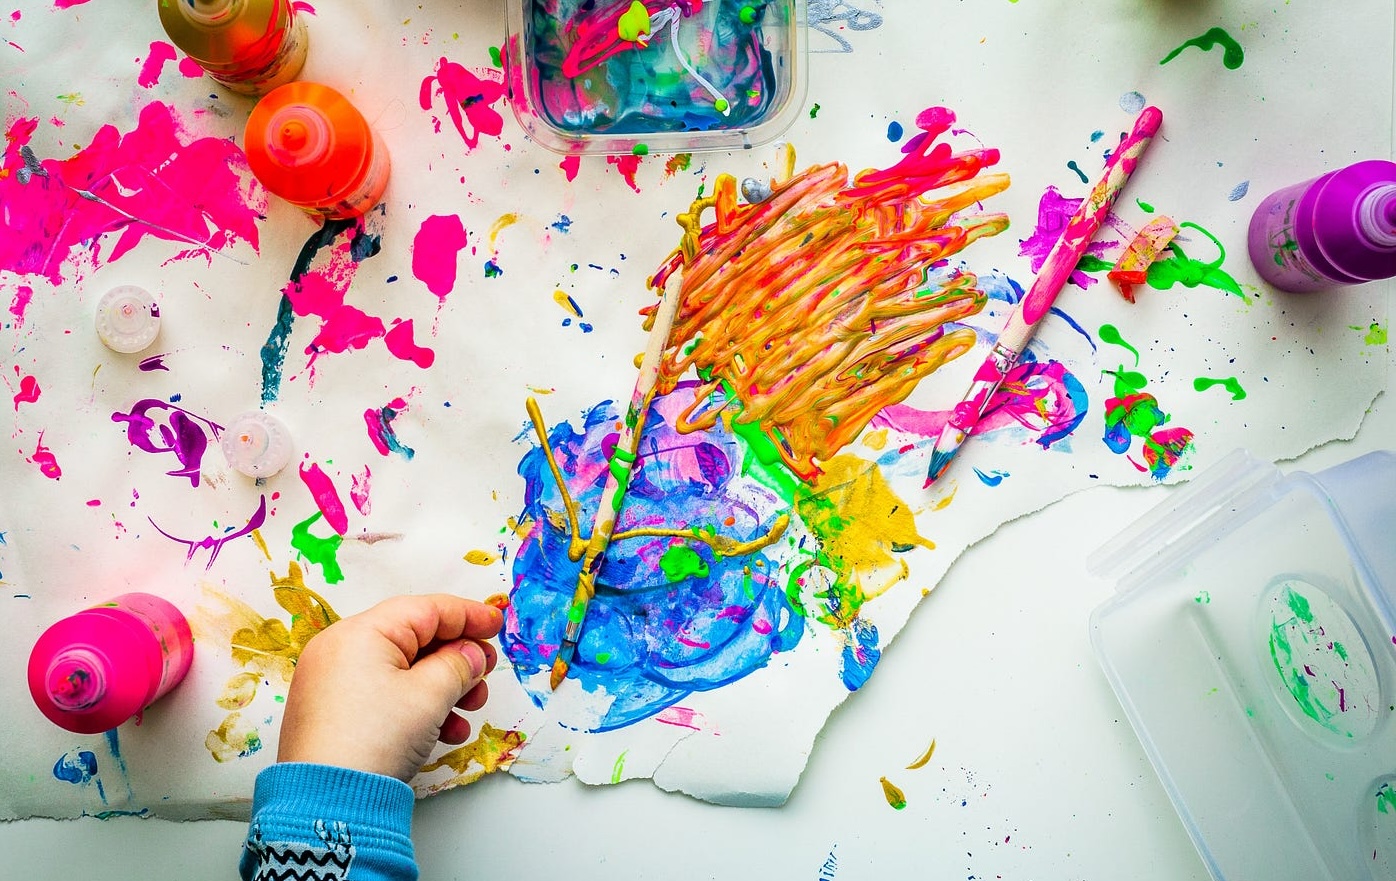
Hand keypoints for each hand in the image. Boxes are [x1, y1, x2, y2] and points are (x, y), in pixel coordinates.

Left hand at [276, 594, 502, 781]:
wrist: (327, 804)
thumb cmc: (374, 740)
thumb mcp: (430, 696)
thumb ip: (459, 664)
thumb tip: (472, 653)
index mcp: (359, 633)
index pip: (424, 610)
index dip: (466, 615)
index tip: (496, 624)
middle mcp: (340, 651)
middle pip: (414, 640)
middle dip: (456, 658)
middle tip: (485, 673)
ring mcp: (333, 683)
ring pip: (402, 670)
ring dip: (443, 687)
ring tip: (469, 709)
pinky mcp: (333, 713)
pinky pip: (384, 695)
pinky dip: (417, 705)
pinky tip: (445, 730)